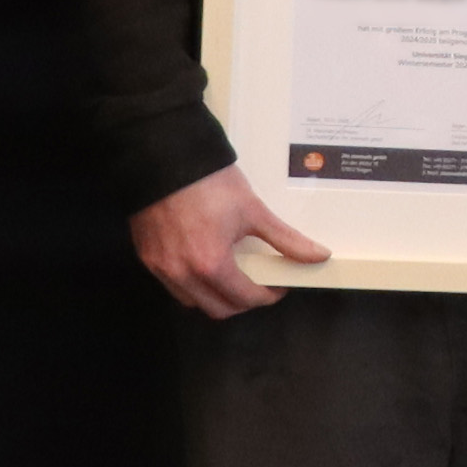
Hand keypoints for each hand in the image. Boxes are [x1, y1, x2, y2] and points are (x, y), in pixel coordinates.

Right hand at [127, 166, 326, 318]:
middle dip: (243, 302)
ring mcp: (160, 267)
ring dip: (215, 297)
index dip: (267, 296)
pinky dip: (192, 285)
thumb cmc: (209, 181)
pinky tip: (204, 265)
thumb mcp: (253, 210)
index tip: (277, 285)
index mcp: (211, 264)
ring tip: (232, 276)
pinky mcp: (147, 257)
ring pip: (193, 302)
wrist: (164, 157)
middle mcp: (182, 274)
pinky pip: (173, 286)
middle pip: (218, 309)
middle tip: (258, 284)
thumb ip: (286, 239)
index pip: (245, 299)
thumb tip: (319, 255)